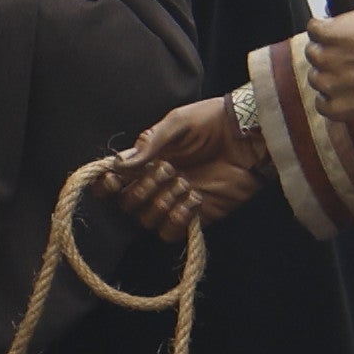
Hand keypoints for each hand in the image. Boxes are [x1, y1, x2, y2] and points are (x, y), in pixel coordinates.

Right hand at [117, 91, 264, 236]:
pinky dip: (178, 217)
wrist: (247, 136)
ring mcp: (174, 202)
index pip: (113, 182)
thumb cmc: (211, 122)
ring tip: (185, 183)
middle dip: (143, 189)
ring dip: (162, 202)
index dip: (107, 185)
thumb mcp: (177, 123)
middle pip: (128, 204)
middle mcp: (155, 184)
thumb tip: (119, 164)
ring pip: (147, 220)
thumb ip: (149, 143)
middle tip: (168, 170)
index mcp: (146, 161)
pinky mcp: (195, 216)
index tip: (114, 179)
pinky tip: (194, 197)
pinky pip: (171, 231)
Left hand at [297, 0, 353, 126]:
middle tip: (349, 53)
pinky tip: (349, 93)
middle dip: (328, 51)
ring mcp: (335, 87)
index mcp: (335, 31)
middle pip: (314, 54)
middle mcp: (329, 59)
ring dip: (330, 76)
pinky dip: (332, 101)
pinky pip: (324, 106)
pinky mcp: (344, 110)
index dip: (327, 28)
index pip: (313, 28)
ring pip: (318, 80)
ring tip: (353, 74)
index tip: (337, 32)